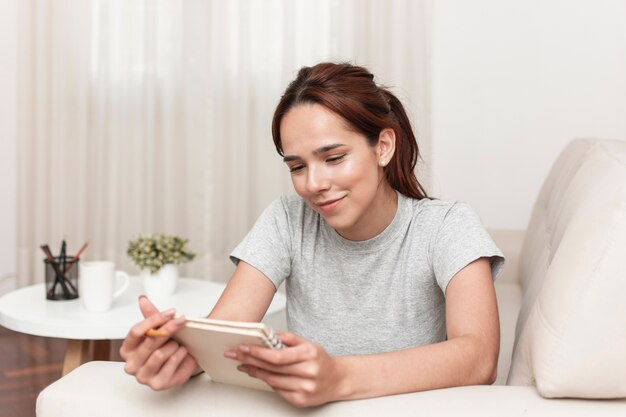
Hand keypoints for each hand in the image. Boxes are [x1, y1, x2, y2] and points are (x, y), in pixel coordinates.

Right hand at [119, 296, 198, 390]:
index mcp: (127, 349)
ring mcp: (143, 376)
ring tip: (179, 343)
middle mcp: (131, 364)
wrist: (182, 363)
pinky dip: (180, 354)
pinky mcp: (157, 384)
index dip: (154, 320)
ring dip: (174, 345)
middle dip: (169, 328)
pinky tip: (182, 352)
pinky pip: (171, 363)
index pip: (136, 331)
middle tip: (181, 320)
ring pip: (160, 353)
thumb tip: (143, 300)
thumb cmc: (167, 346)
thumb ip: (150, 315)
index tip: (170, 312)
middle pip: (150, 341)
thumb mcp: (158, 329)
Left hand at [225, 332, 344, 407]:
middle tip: (237, 355)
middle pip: (272, 368)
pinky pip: (278, 390)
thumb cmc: (321, 361)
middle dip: (251, 360)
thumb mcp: (309, 344)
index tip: (244, 348)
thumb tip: (271, 334)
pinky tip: (259, 374)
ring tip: (244, 365)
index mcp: (309, 355)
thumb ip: (290, 338)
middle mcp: (308, 373)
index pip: (278, 355)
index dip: (258, 352)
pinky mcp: (300, 400)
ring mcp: (304, 389)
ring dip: (255, 372)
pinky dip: (267, 381)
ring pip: (272, 380)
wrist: (337, 380)